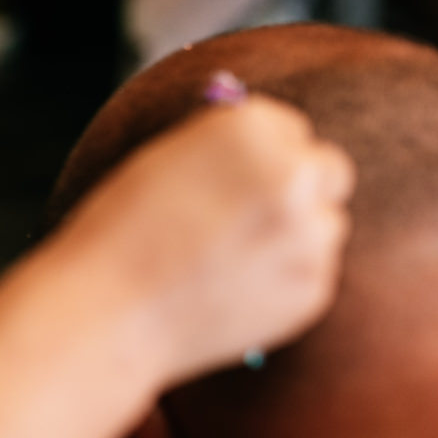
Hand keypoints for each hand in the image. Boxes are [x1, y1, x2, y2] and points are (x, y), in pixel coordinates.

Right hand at [49, 96, 353, 386]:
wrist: (109, 310)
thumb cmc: (120, 231)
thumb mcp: (167, 158)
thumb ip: (229, 149)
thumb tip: (271, 152)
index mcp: (250, 129)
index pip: (291, 128)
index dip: (265, 154)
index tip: (242, 177)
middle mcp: (292, 174)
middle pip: (328, 170)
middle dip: (302, 187)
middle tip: (257, 213)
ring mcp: (309, 237)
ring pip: (326, 225)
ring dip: (295, 235)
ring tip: (231, 257)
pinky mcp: (313, 291)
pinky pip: (314, 274)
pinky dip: (283, 279)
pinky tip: (232, 288)